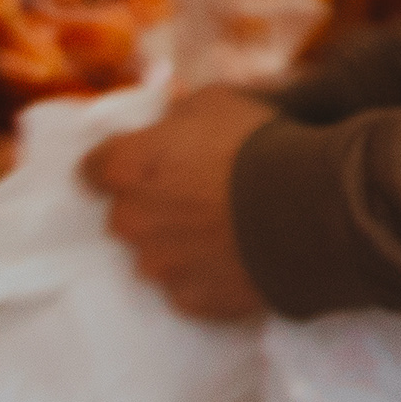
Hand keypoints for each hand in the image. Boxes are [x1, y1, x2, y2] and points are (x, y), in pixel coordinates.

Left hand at [80, 88, 276, 322]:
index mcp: (126, 169)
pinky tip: (236, 260)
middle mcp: (129, 222)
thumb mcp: (214, 102)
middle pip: (125, 217)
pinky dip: (207, 277)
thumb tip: (167, 120)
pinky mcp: (190, 299)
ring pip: (156, 257)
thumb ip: (176, 115)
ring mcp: (158, 267)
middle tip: (195, 197)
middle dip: (151, 208)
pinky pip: (189, 289)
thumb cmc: (259, 143)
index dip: (115, 167)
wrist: (310, 204)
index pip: (91, 171)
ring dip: (178, 246)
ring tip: (222, 232)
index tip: (137, 167)